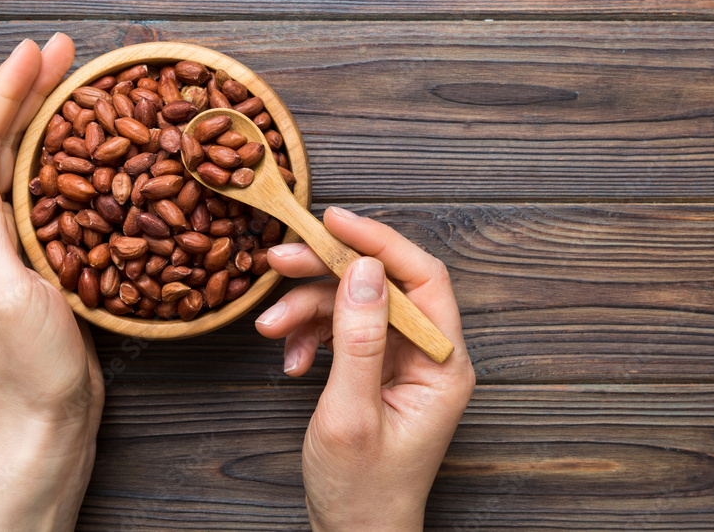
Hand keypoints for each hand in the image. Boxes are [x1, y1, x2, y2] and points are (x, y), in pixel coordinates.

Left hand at [0, 34, 103, 530]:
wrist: (50, 421)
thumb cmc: (29, 368)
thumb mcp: (5, 293)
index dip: (5, 95)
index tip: (35, 52)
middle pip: (4, 145)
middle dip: (30, 93)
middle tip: (65, 52)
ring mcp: (17, 247)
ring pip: (31, 165)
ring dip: (52, 120)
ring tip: (82, 85)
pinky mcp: (48, 262)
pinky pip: (56, 196)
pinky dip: (75, 162)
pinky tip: (101, 153)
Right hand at [255, 207, 475, 529]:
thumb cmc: (362, 491)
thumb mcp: (352, 414)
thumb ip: (359, 339)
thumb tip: (363, 269)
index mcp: (442, 364)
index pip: (422, 279)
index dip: (379, 243)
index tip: (333, 220)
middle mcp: (428, 355)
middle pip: (383, 284)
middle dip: (327, 271)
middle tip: (279, 260)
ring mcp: (403, 362)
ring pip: (356, 304)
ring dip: (308, 309)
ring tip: (271, 330)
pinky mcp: (378, 369)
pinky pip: (344, 331)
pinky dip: (311, 336)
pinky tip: (290, 360)